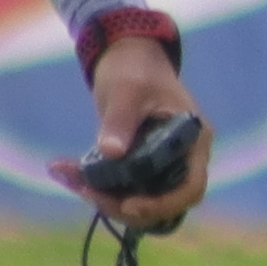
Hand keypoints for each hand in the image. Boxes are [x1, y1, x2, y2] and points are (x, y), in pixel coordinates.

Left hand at [80, 36, 210, 231]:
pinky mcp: (142, 167)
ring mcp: (164, 164)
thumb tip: (110, 152)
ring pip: (144, 200)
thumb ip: (119, 121)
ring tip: (75, 182)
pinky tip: (73, 175)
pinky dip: (102, 189)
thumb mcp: (126, 91)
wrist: (128, 58)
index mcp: (193, 141)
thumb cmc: (135, 70)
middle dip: (127, 207)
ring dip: (110, 201)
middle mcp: (184, 158)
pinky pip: (126, 189)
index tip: (129, 204)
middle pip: (166, 204)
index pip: (191, 188)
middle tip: (90, 194)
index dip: (164, 204)